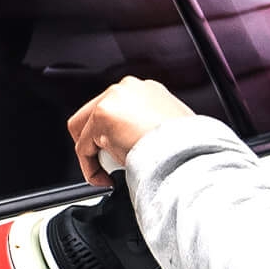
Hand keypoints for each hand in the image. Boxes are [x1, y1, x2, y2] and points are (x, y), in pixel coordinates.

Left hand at [68, 76, 193, 186]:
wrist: (185, 154)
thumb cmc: (186, 150)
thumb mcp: (172, 136)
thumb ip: (152, 134)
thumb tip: (143, 149)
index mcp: (148, 92)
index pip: (118, 110)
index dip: (115, 137)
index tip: (120, 158)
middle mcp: (128, 88)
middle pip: (94, 114)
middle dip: (97, 144)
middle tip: (110, 167)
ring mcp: (114, 99)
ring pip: (85, 130)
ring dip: (94, 156)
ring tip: (111, 174)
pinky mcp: (102, 116)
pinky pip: (83, 148)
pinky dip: (90, 168)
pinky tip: (106, 180)